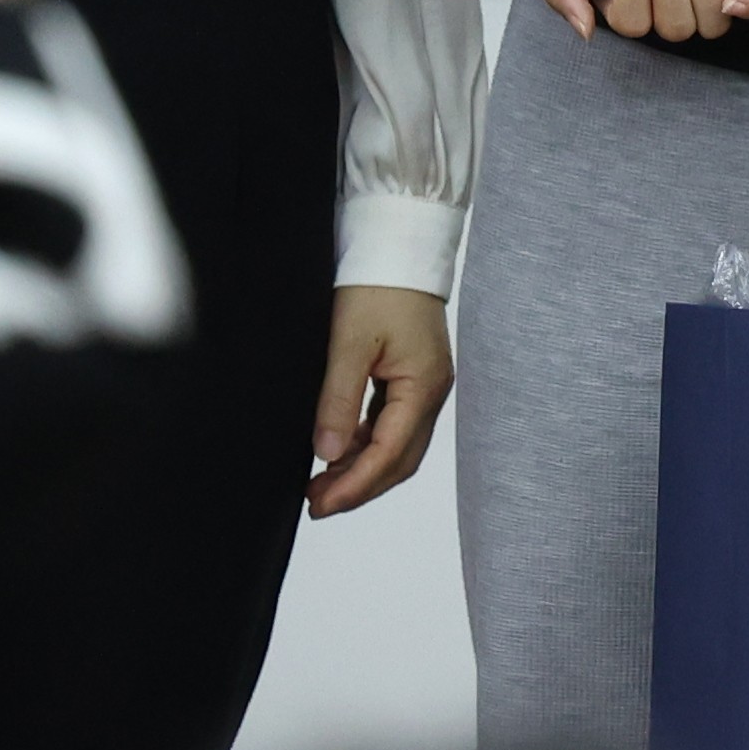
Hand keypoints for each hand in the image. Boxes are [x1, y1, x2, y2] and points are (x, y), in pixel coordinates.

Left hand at [306, 284, 449, 516]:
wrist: (397, 245)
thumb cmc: (378, 285)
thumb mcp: (349, 342)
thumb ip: (339, 400)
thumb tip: (327, 452)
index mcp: (423, 386)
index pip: (390, 453)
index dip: (355, 485)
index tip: (321, 504)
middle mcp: (431, 392)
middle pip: (400, 459)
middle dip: (360, 486)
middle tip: (317, 503)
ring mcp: (424, 385)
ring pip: (397, 446)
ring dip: (361, 469)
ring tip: (320, 483)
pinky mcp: (413, 377)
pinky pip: (392, 425)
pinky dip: (367, 445)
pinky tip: (340, 449)